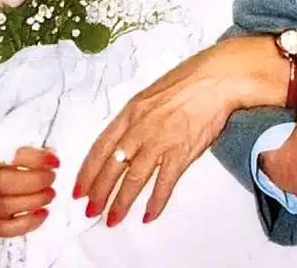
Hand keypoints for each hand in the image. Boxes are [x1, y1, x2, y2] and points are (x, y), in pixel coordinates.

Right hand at [0, 147, 56, 237]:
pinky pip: (6, 229)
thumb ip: (17, 145)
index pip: (9, 157)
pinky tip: (43, 213)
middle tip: (52, 176)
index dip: (36, 159)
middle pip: (7, 184)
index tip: (53, 159)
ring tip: (51, 193)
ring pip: (8, 207)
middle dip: (36, 180)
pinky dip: (28, 223)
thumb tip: (50, 149)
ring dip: (35, 200)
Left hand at [75, 36, 296, 225]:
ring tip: (113, 219)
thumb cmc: (189, 79)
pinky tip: (148, 215)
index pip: (101, 146)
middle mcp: (140, 128)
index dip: (88, 171)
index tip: (79, 188)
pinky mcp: (181, 152)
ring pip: (133, 178)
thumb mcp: (152, 93)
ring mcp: (160, 141)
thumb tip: (127, 138)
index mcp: (131, 111)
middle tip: (91, 210)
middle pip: (112, 167)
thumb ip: (138, 116)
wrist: (217, 78)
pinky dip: (155, 202)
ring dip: (121, 202)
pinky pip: (164, 183)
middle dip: (99, 192)